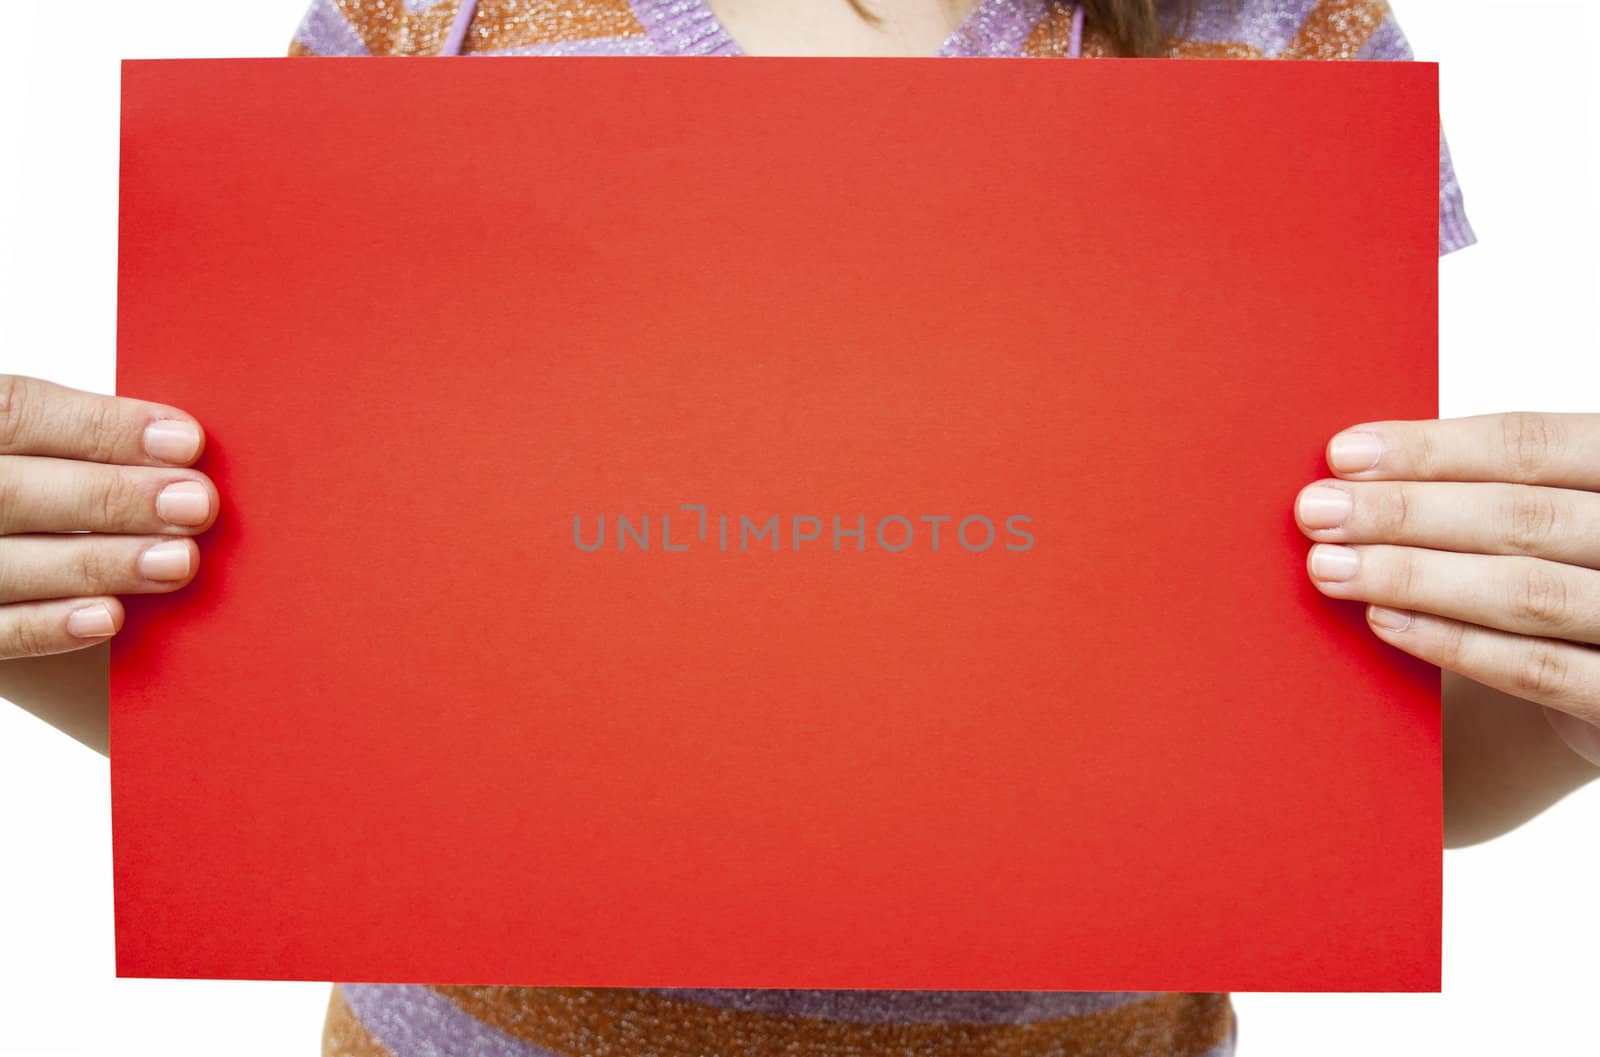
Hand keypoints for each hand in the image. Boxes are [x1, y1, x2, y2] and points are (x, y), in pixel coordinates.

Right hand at [0, 374, 217, 659]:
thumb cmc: (23, 491)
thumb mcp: (27, 453)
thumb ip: (77, 448)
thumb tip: (178, 451)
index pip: (14, 411)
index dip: (101, 426)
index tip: (188, 441)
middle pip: (9, 491)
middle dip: (111, 497)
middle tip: (197, 505)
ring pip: (3, 564)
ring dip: (97, 562)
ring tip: (179, 560)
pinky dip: (47, 626)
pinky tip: (112, 617)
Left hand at [1294, 412, 1599, 764]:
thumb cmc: (1561, 576)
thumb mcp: (1542, 519)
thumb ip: (1480, 490)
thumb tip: (1355, 468)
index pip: (1535, 445)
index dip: (1434, 449)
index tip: (1342, 454)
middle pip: (1524, 518)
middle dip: (1406, 512)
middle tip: (1316, 511)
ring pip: (1527, 592)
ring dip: (1414, 576)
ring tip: (1330, 567)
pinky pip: (1539, 670)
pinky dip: (1454, 643)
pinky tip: (1382, 622)